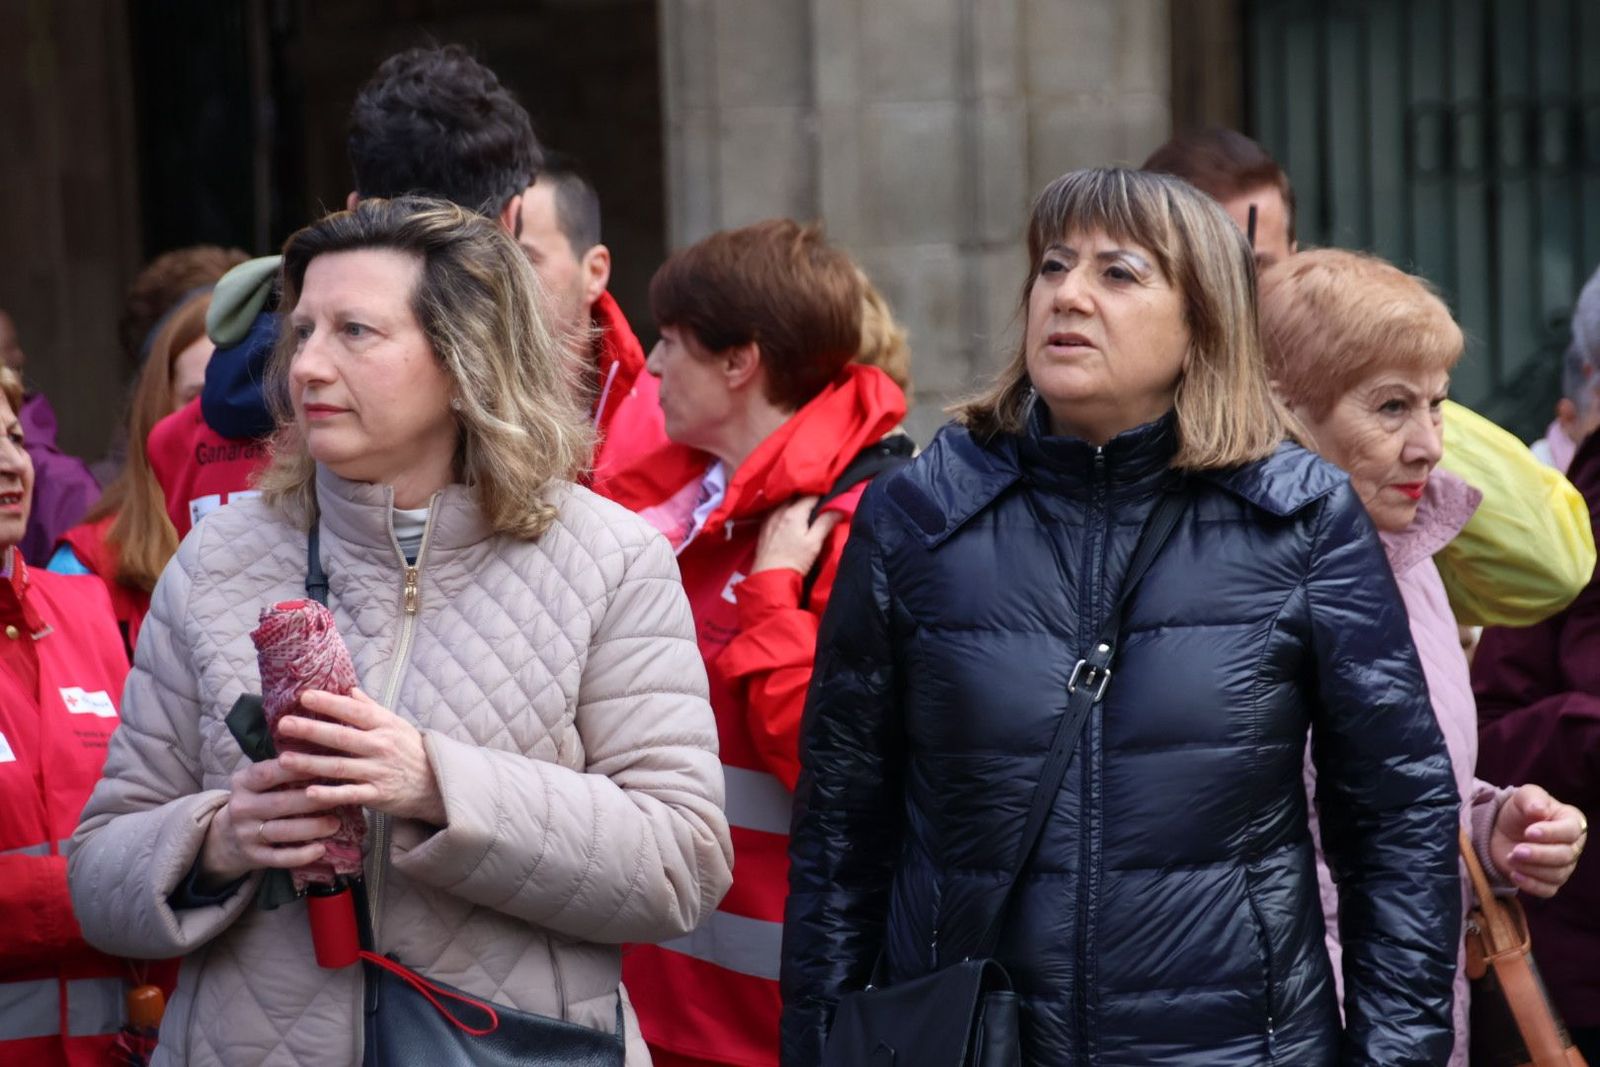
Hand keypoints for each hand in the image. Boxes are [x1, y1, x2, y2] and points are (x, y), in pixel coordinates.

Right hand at [200, 759, 342, 885]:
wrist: (226, 838)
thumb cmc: (257, 800)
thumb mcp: (258, 781)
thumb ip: (282, 769)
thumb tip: (323, 754)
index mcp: (243, 783)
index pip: (267, 773)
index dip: (295, 769)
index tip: (323, 765)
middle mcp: (241, 808)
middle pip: (280, 803)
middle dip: (313, 800)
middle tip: (341, 797)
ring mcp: (246, 834)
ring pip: (282, 831)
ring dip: (312, 827)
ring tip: (336, 823)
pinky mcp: (254, 857)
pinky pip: (279, 858)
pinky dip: (301, 855)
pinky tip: (321, 849)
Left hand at [276, 687, 446, 825]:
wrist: (437, 784)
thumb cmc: (411, 751)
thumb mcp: (397, 724)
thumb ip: (371, 708)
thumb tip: (349, 690)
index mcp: (385, 726)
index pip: (353, 711)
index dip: (329, 703)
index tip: (305, 696)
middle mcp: (381, 746)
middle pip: (341, 737)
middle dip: (311, 730)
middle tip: (284, 724)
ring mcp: (379, 772)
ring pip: (340, 767)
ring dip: (310, 763)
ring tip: (284, 759)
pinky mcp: (378, 795)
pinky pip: (350, 794)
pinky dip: (330, 794)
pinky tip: (309, 793)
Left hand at [752, 497, 842, 575]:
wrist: (770, 577)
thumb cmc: (795, 561)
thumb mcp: (814, 543)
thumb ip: (825, 523)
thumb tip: (837, 509)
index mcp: (794, 513)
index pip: (810, 495)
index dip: (821, 495)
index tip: (829, 498)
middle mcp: (779, 511)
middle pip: (796, 496)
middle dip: (807, 497)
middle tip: (818, 504)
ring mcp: (769, 519)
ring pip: (784, 502)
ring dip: (794, 502)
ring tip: (804, 510)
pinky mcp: (763, 527)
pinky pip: (775, 511)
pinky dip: (783, 510)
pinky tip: (788, 519)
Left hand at [1489, 784, 1587, 897]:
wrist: (1502, 830)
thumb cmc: (1520, 811)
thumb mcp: (1523, 797)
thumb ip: (1532, 799)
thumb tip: (1540, 810)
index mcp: (1572, 822)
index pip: (1571, 831)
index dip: (1551, 833)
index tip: (1529, 832)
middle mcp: (1573, 846)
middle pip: (1565, 856)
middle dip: (1539, 854)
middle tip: (1516, 850)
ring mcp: (1563, 866)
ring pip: (1556, 874)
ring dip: (1531, 868)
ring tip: (1511, 857)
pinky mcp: (1550, 881)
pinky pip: (1547, 890)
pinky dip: (1531, 884)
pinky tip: (1514, 874)